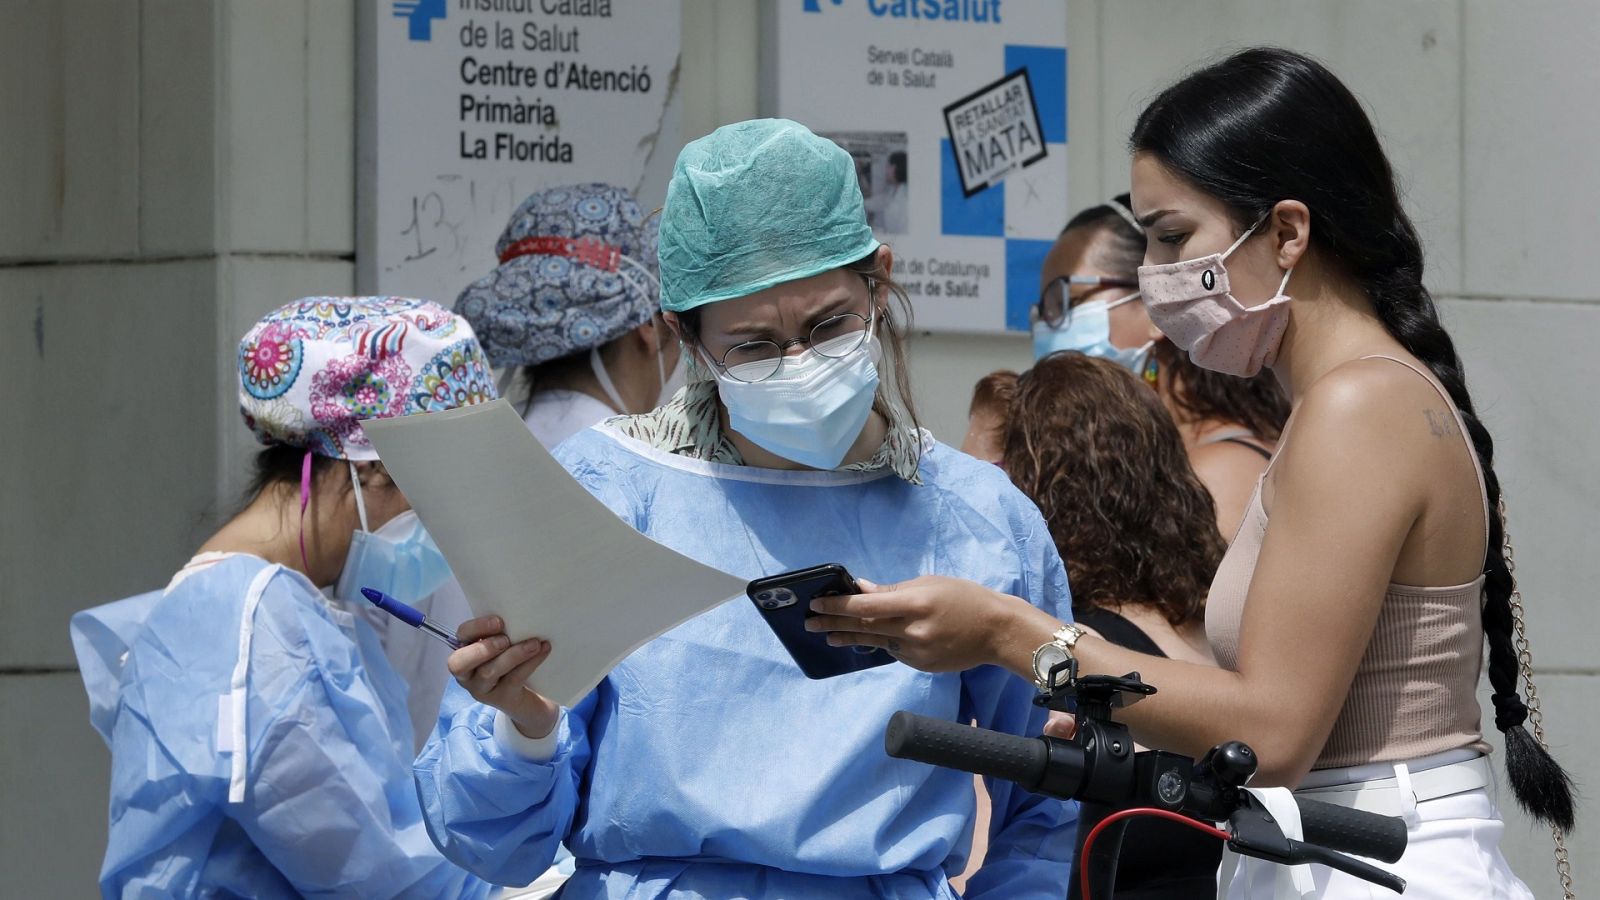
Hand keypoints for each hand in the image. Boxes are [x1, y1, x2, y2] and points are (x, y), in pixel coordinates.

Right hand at [449, 615, 559, 738]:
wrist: (524, 698)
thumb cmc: (509, 663)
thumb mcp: (501, 646)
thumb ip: (501, 632)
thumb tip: (520, 611)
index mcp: (464, 652)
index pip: (461, 635)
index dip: (477, 627)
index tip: (499, 621)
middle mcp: (467, 674)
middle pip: (459, 663)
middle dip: (482, 649)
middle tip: (505, 640)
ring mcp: (482, 689)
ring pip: (489, 672)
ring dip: (513, 655)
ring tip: (534, 643)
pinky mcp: (501, 699)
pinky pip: (514, 679)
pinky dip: (530, 663)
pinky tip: (543, 650)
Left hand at [805, 575, 1035, 672]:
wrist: (997, 631)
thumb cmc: (965, 598)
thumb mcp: (930, 584)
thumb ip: (894, 590)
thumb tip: (862, 589)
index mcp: (914, 603)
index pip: (866, 605)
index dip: (838, 605)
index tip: (817, 603)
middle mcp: (912, 630)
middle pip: (864, 626)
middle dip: (834, 623)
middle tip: (809, 623)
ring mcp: (916, 651)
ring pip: (876, 642)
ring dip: (849, 637)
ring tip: (828, 636)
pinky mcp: (921, 665)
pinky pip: (895, 651)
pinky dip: (881, 643)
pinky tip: (869, 638)